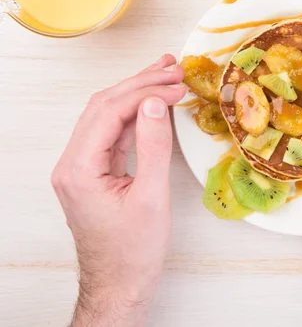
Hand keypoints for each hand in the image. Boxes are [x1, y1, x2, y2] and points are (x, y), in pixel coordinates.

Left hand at [51, 55, 185, 326]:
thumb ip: (153, 146)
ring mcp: (81, 167)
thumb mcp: (151, 197)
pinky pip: (112, 133)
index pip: (109, 111)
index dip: (145, 92)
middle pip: (104, 106)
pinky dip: (135, 115)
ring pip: (107, 116)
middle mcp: (72, 163)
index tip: (177, 84)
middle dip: (140, 83)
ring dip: (136, 94)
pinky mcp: (94, 172)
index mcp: (78, 168)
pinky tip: (154, 104)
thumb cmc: (134, 250)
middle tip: (173, 68)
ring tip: (166, 75)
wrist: (120, 284)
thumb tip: (155, 102)